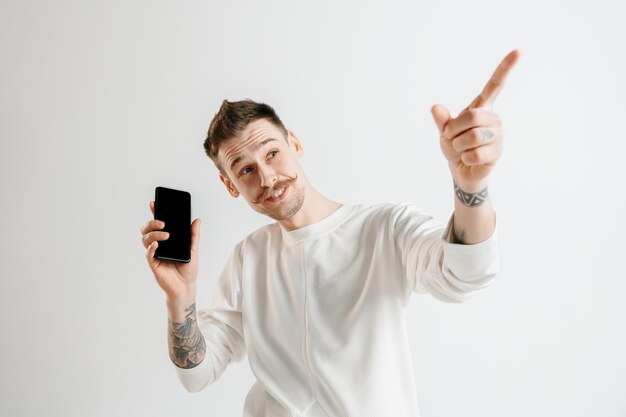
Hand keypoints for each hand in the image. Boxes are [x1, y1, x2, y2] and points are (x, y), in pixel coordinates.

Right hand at [140, 200, 200, 300]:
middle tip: (163, 222)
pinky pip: (148, 254)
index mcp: (167, 239)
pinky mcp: (153, 263)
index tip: (154, 203)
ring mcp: (155, 253)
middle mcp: (159, 244)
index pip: (158, 224)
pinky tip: (157, 244)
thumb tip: (196, 220)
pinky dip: (151, 247)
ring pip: (145, 239)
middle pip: (147, 229)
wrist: (186, 286)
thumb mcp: (194, 249)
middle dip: (152, 222)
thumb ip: (193, 235)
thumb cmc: (188, 268)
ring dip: (154, 234)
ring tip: (165, 235)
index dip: (154, 213)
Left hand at [431, 49, 520, 190]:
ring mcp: (498, 135)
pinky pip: (475, 153)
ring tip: (462, 149)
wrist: (462, 170)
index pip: (495, 85)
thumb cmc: (455, 147)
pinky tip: (469, 159)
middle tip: (452, 138)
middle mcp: (494, 118)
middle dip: (454, 130)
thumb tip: (435, 107)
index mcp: (481, 107)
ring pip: (473, 136)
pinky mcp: (498, 152)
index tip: (518, 51)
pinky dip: (465, 158)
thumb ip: (442, 120)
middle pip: (473, 116)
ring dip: (458, 145)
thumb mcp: (445, 133)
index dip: (506, 68)